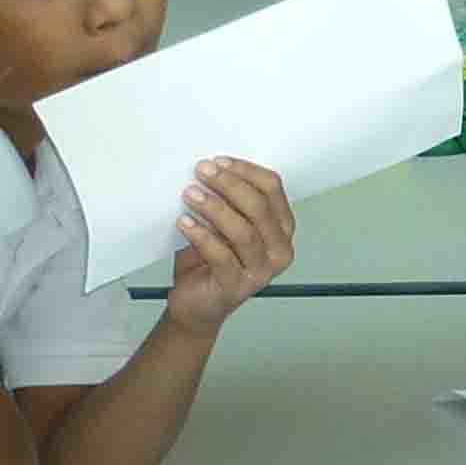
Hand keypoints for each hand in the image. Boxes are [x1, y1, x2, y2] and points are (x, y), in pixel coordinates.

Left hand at [166, 156, 295, 330]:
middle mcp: (279, 250)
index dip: (245, 171)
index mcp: (281, 228)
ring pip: (244, 232)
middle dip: (229, 185)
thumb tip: (210, 168)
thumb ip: (228, 200)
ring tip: (190, 194)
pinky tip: (184, 222)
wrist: (196, 303)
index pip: (272, 189)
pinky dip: (202, 236)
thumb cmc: (210, 260)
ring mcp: (261, 271)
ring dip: (215, 208)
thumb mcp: (224, 223)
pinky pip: (222, 256)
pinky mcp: (237, 287)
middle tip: (202, 171)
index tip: (218, 161)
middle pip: (259, 208)